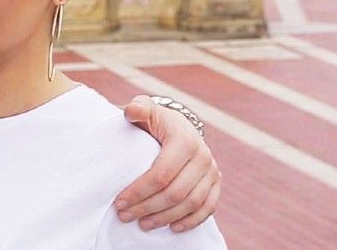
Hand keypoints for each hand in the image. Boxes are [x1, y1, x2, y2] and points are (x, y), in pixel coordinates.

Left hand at [115, 95, 220, 232]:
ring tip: (142, 224)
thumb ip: (138, 109)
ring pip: (191, 203)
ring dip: (165, 217)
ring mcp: (212, 170)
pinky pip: (208, 207)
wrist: (178, 125)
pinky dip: (192, 221)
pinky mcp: (216, 181)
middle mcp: (203, 155)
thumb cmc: (155, 120)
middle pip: (175, 192)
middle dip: (147, 208)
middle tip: (125, 216)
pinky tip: (173, 227)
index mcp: (184, 139)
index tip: (119, 202)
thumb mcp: (145, 110)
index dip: (139, 191)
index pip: (161, 174)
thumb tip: (132, 112)